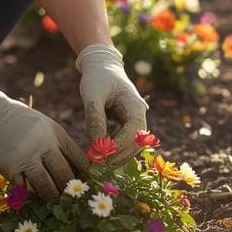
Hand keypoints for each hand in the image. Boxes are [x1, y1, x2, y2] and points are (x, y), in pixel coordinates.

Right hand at [0, 85, 86, 199]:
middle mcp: (43, 144)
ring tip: (55, 200)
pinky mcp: (9, 166)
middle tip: (73, 198)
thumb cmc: (21, 122)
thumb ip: (58, 144)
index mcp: (55, 133)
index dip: (84, 172)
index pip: (77, 157)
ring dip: (52, 195)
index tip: (87, 182)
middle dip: (69, 188)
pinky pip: (23, 187)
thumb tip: (76, 168)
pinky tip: (34, 197)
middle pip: (63, 174)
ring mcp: (26, 156)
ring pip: (45, 185)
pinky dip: (29, 193)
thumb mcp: (45, 125)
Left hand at [76, 43, 149, 164]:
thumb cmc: (97, 77)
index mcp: (135, 108)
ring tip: (94, 158)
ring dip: (114, 155)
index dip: (118, 148)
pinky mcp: (124, 126)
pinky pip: (120, 143)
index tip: (100, 156)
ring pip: (128, 147)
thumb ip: (94, 118)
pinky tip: (96, 147)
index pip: (132, 135)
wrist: (100, 66)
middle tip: (96, 164)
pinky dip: (111, 148)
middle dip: (117, 156)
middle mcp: (138, 117)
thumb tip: (96, 145)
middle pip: (134, 145)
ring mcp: (132, 123)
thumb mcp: (92, 95)